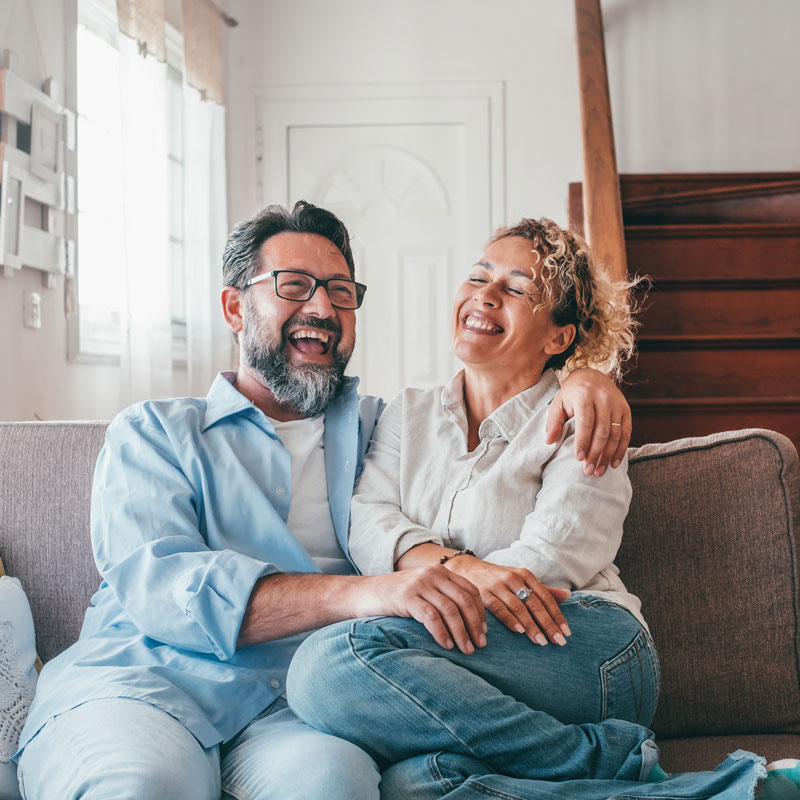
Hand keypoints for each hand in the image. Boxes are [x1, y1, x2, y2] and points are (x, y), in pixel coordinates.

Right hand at [352, 566, 486, 654]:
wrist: (364, 593)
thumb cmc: (397, 597)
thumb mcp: (423, 591)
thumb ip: (442, 597)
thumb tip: (470, 623)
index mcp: (440, 571)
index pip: (471, 590)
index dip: (480, 613)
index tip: (484, 632)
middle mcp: (432, 574)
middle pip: (464, 600)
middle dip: (475, 625)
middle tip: (481, 645)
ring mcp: (419, 584)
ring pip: (450, 610)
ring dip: (462, 632)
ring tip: (466, 650)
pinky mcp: (406, 597)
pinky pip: (431, 616)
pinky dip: (442, 632)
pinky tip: (447, 645)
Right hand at [443, 557, 569, 645]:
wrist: (467, 569)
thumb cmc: (499, 578)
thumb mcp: (521, 579)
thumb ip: (543, 589)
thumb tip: (567, 595)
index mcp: (525, 575)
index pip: (545, 597)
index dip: (557, 615)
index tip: (566, 632)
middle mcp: (513, 578)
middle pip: (534, 603)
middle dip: (547, 624)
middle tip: (558, 641)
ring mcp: (498, 585)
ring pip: (518, 607)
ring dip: (531, 625)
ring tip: (541, 642)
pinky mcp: (483, 593)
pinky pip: (499, 608)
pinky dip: (510, 620)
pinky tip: (519, 631)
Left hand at [546, 367, 630, 476]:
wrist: (591, 376)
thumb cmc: (572, 394)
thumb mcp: (558, 403)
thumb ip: (553, 422)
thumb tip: (549, 442)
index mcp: (584, 396)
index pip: (586, 423)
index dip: (583, 442)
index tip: (579, 458)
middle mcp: (603, 399)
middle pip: (602, 431)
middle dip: (595, 453)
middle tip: (588, 470)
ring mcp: (617, 404)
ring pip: (615, 434)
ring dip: (608, 455)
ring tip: (599, 470)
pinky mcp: (626, 409)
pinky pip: (626, 432)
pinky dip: (621, 449)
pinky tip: (614, 463)